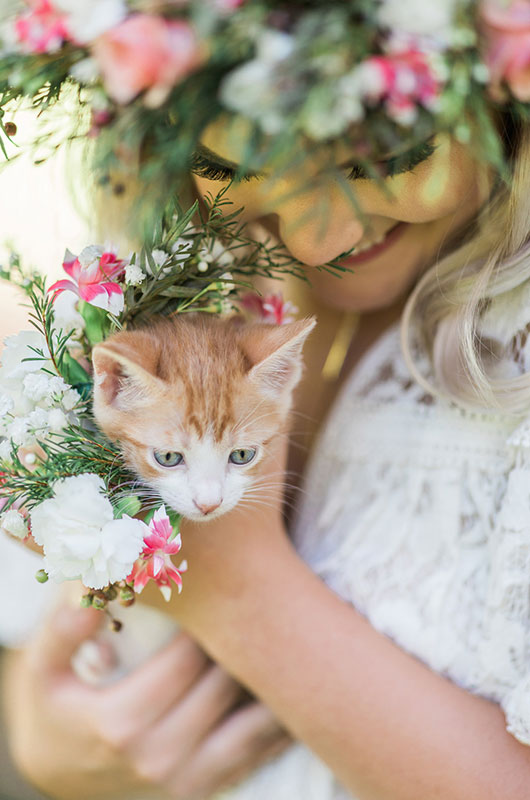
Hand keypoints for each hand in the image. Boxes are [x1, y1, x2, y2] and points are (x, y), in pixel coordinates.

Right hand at [3, 604, 290, 799]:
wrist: (56, 772)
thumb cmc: (55, 708)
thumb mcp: (41, 669)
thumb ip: (60, 632)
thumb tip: (89, 598)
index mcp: (121, 723)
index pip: (187, 661)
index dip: (209, 620)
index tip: (220, 586)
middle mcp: (157, 757)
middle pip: (223, 687)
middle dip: (242, 642)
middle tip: (259, 600)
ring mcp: (182, 781)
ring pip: (251, 727)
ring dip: (270, 683)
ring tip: (282, 637)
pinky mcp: (200, 792)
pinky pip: (254, 756)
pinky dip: (275, 724)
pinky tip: (286, 687)